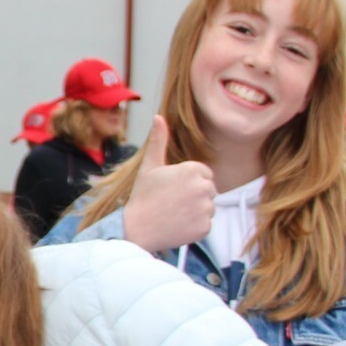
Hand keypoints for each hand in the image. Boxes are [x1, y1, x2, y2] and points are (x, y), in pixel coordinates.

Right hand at [121, 117, 216, 254]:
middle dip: (194, 195)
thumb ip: (159, 140)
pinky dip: (195, 226)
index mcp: (192, 170)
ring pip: (208, 207)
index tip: (171, 189)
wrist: (136, 229)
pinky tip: (178, 225)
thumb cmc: (142, 196)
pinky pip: (206, 224)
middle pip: (208, 190)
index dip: (188, 182)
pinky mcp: (205, 227)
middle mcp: (203, 187)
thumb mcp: (149, 166)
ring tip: (174, 213)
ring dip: (196, 210)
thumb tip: (158, 116)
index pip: (204, 174)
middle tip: (172, 202)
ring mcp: (206, 208)